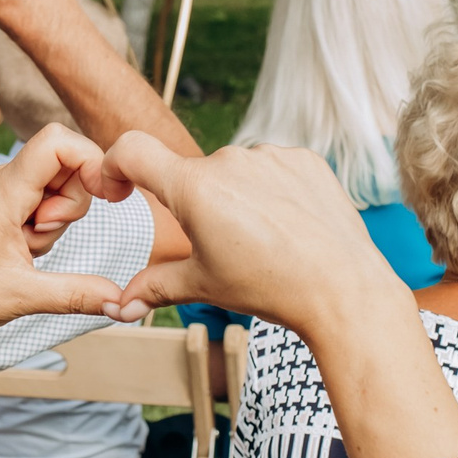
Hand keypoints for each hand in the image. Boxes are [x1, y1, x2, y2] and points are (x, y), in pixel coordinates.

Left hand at [0, 125, 130, 334]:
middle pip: (66, 164)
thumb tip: (121, 303)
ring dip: (56, 221)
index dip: (90, 159)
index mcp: (3, 191)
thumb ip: (75, 294)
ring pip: (57, 186)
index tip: (104, 196)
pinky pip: (41, 203)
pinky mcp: (2, 206)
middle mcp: (2, 181)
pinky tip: (21, 251)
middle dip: (72, 204)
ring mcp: (2, 192)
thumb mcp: (21, 297)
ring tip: (25, 249)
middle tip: (39, 238)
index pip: (57, 141)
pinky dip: (43, 228)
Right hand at [99, 134, 400, 338]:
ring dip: (238, 198)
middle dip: (199, 206)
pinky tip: (290, 225)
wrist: (342, 288)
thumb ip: (155, 287)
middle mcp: (229, 160)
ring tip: (266, 241)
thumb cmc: (270, 287)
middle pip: (194, 176)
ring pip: (236, 173)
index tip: (121, 188)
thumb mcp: (204, 286)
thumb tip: (120, 306)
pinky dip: (273, 192)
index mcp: (194, 188)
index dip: (115, 165)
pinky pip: (274, 168)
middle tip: (226, 247)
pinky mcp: (304, 159)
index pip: (133, 151)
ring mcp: (270, 156)